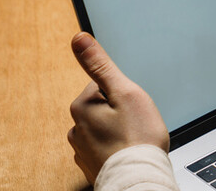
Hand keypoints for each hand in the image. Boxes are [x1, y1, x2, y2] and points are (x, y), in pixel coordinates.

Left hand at [67, 32, 168, 183]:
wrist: (139, 179)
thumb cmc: (137, 138)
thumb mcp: (124, 92)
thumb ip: (100, 65)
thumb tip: (78, 38)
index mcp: (81, 107)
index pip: (103, 87)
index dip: (123, 95)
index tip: (132, 108)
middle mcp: (76, 128)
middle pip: (103, 109)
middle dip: (120, 114)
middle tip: (136, 125)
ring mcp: (82, 149)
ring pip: (104, 130)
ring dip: (118, 133)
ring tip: (134, 141)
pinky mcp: (91, 165)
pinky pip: (105, 150)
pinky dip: (116, 150)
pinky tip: (128, 153)